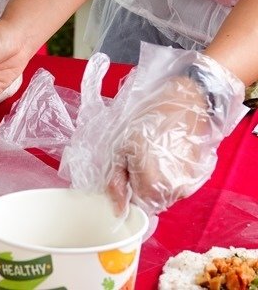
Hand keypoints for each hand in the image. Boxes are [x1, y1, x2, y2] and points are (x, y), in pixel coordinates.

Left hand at [107, 75, 216, 214]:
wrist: (184, 106)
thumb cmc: (148, 124)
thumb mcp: (121, 150)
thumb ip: (117, 182)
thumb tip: (117, 210)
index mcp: (151, 186)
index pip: (138, 208)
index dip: (130, 195)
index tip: (128, 179)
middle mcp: (174, 191)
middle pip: (153, 203)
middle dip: (143, 189)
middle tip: (140, 164)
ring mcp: (189, 185)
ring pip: (167, 195)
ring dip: (159, 184)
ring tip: (156, 158)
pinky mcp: (199, 177)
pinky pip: (180, 186)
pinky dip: (172, 177)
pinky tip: (169, 157)